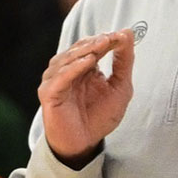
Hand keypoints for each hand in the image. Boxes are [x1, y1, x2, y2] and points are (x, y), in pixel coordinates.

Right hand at [39, 30, 134, 165]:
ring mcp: (55, 80)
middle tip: (112, 37)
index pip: (93, 45)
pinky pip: (60, 77)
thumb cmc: (99, 117)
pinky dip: (73, 68)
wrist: (85, 144)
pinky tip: (88, 62)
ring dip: (86, 50)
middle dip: (97, 42)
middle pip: (80, 48)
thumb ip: (124, 61)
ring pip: (67, 58)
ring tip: (102, 44)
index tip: (124, 35)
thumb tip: (128, 33)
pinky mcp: (49, 93)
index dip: (108, 39)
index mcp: (82, 66)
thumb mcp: (120, 86)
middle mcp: (66, 70)